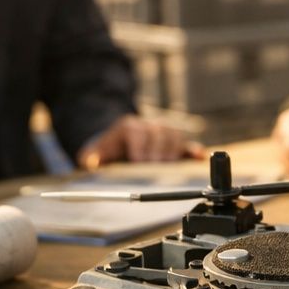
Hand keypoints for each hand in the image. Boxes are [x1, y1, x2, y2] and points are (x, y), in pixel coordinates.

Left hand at [76, 114, 198, 169]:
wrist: (121, 140)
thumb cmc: (111, 149)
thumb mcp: (96, 151)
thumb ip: (91, 156)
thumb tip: (89, 162)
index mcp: (129, 127)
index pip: (138, 131)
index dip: (140, 145)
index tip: (139, 159)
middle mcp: (149, 125)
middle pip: (159, 131)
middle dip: (158, 148)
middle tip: (155, 163)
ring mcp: (164, 132)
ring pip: (174, 134)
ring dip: (173, 148)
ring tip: (169, 163)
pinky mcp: (175, 141)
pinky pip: (186, 143)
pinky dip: (193, 150)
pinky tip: (198, 156)